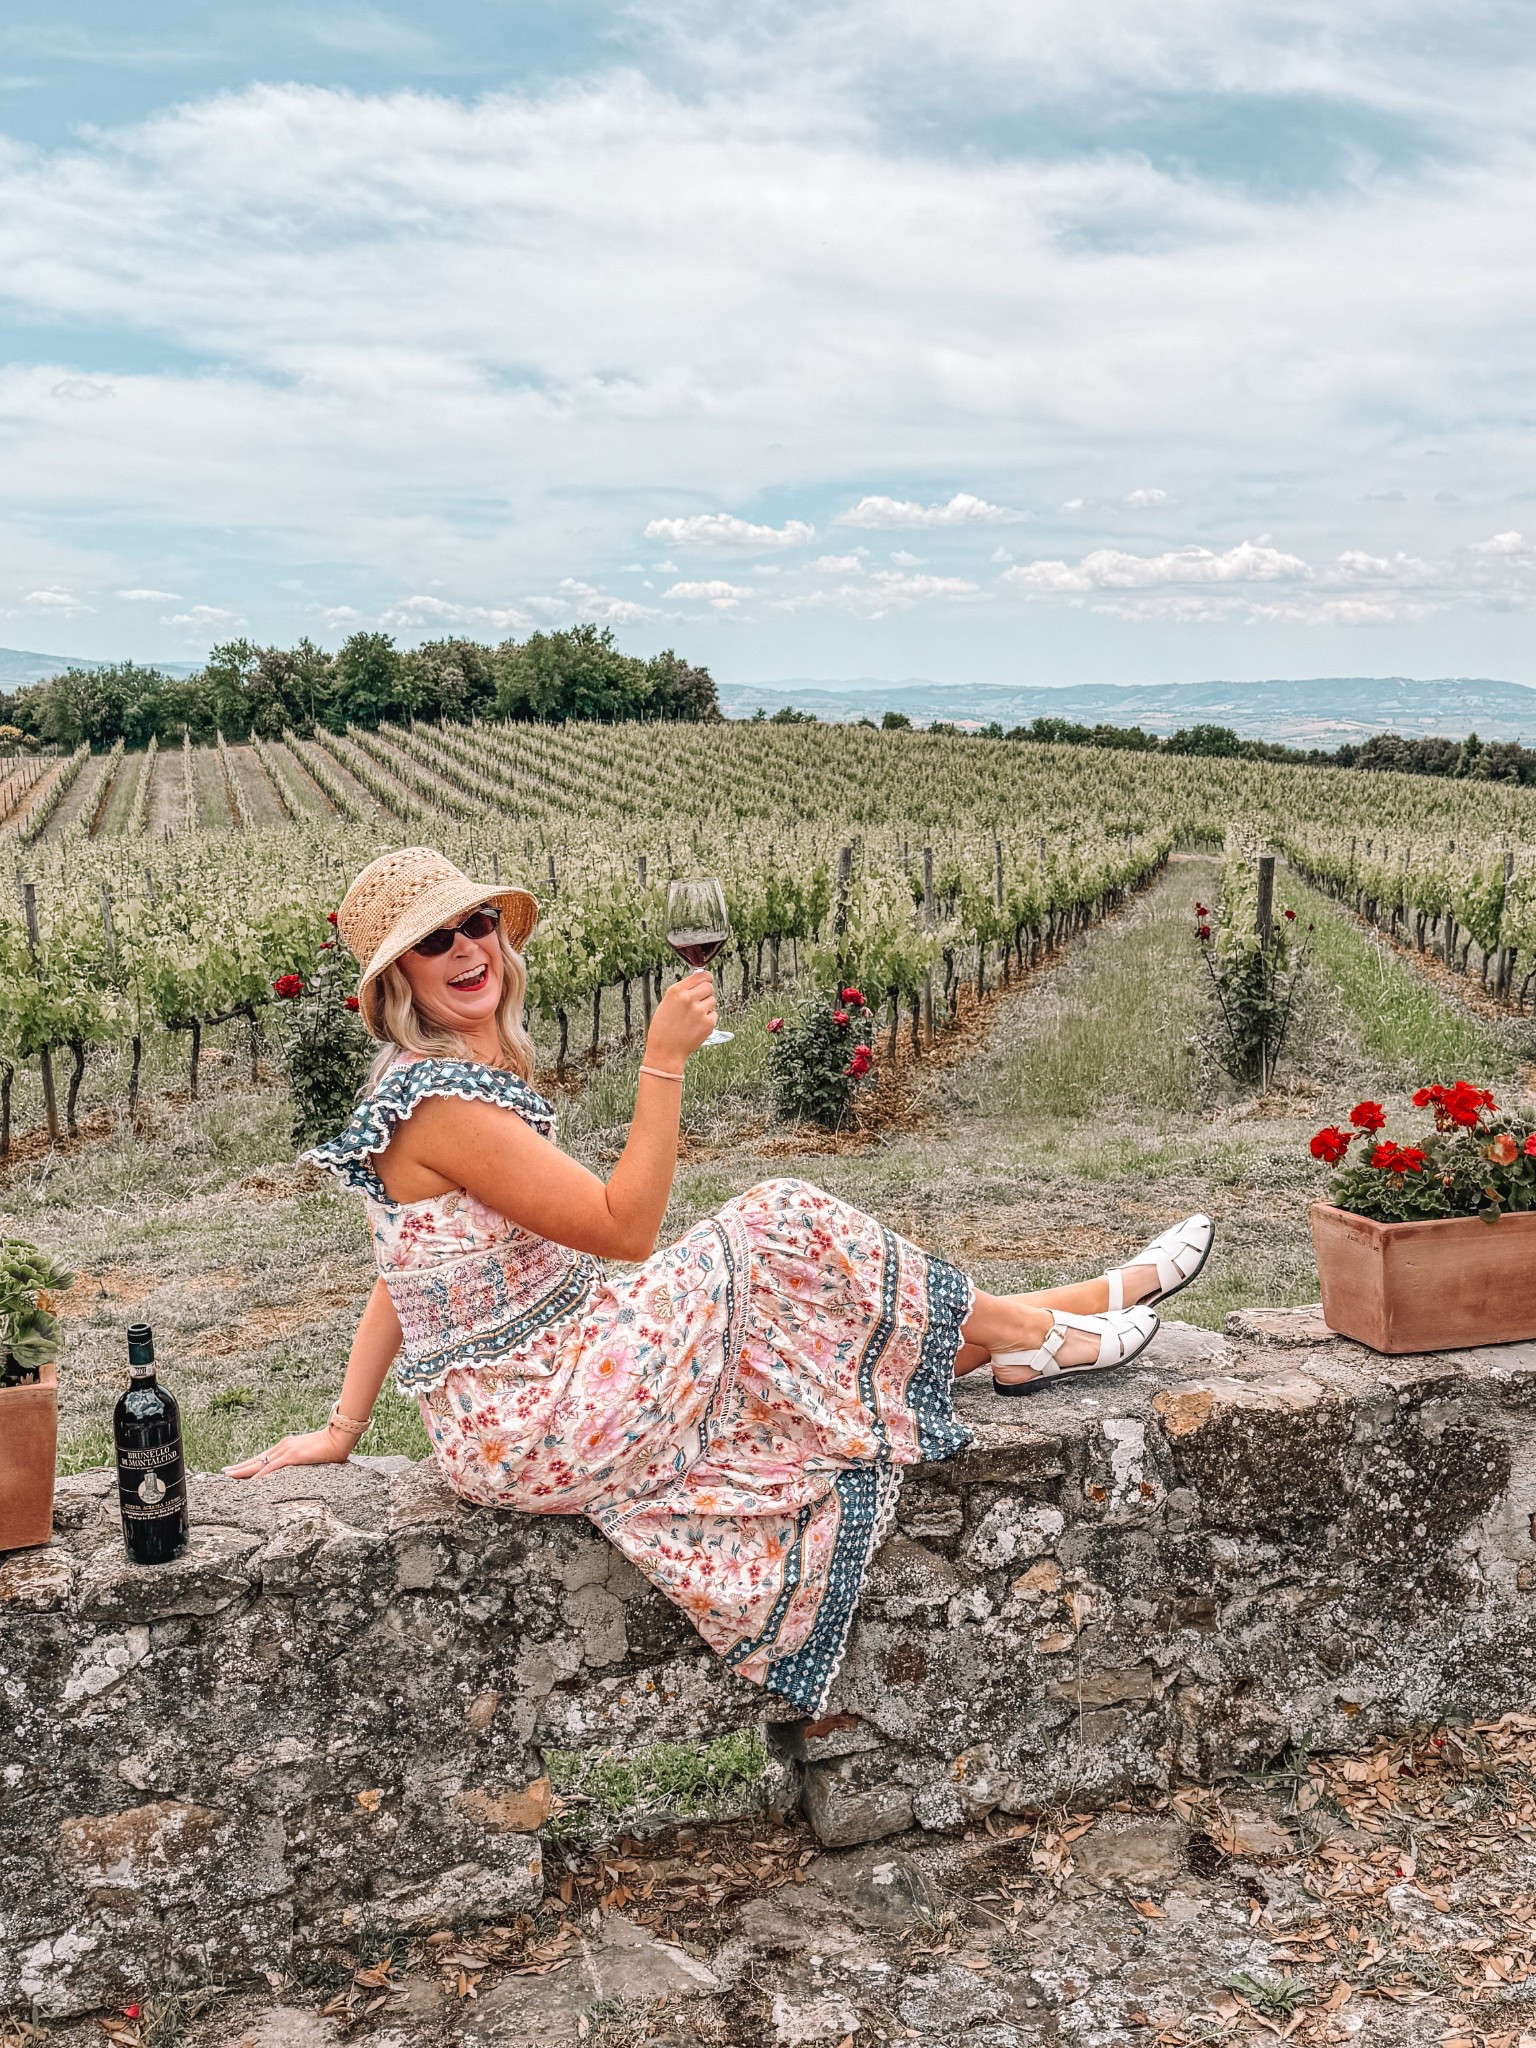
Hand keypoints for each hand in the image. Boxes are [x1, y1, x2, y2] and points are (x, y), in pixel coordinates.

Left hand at [223, 1426, 351, 1478]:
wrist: (339, 1438)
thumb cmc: (330, 1446)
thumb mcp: (311, 1455)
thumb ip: (304, 1461)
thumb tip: (303, 1468)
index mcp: (286, 1447)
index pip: (263, 1457)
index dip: (249, 1464)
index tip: (237, 1468)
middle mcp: (283, 1447)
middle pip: (257, 1459)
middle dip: (240, 1467)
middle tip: (224, 1472)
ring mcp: (287, 1450)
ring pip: (260, 1463)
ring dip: (243, 1470)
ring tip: (229, 1475)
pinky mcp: (293, 1456)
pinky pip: (272, 1468)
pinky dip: (260, 1475)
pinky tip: (251, 1482)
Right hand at [644, 970, 717, 1071]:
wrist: (665, 1051)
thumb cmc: (662, 1029)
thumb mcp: (666, 1003)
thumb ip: (682, 991)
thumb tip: (697, 980)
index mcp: (676, 991)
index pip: (701, 975)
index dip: (705, 978)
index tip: (707, 979)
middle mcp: (689, 999)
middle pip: (709, 986)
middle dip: (706, 992)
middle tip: (698, 1000)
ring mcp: (700, 1011)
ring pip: (713, 1000)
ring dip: (706, 1006)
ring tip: (694, 1016)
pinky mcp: (708, 1023)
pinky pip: (714, 1014)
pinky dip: (708, 1019)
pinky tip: (696, 1025)